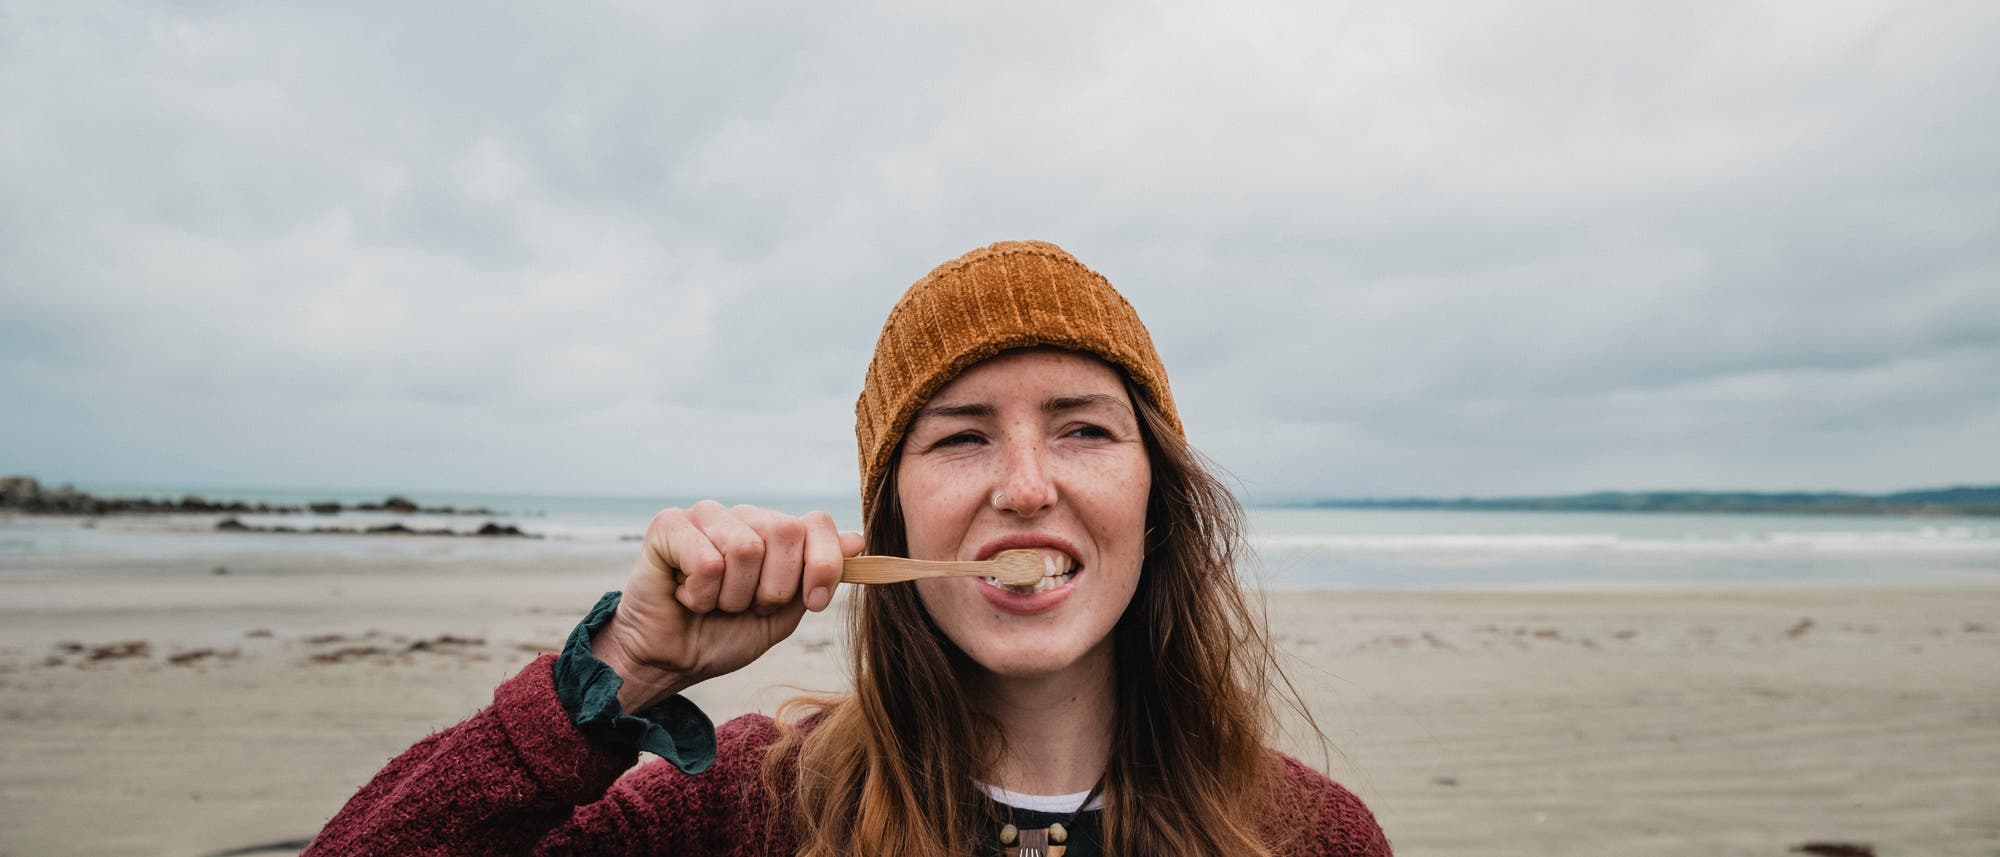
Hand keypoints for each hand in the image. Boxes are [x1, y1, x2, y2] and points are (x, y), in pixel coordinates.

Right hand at [589, 501, 862, 712]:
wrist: (671, 661)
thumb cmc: (725, 635)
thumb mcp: (785, 612)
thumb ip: (819, 575)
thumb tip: (857, 539)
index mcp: (775, 532)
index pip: (816, 523)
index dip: (823, 564)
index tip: (814, 602)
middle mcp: (744, 516)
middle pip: (785, 532)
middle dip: (773, 589)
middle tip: (746, 606)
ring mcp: (706, 515)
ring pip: (745, 548)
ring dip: (732, 597)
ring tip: (712, 603)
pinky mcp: (669, 525)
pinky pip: (707, 560)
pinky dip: (701, 595)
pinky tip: (686, 596)